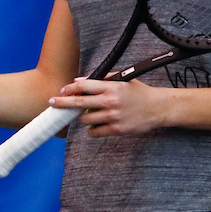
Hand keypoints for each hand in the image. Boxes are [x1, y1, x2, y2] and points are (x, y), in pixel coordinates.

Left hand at [48, 77, 169, 136]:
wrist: (159, 108)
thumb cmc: (139, 92)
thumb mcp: (123, 80)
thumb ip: (102, 79)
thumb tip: (79, 81)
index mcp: (112, 87)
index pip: (85, 86)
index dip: (70, 88)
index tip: (61, 90)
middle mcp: (111, 101)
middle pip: (79, 102)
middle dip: (63, 103)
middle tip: (51, 103)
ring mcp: (114, 117)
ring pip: (85, 119)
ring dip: (82, 118)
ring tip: (87, 115)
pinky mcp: (117, 130)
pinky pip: (95, 132)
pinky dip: (92, 130)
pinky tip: (95, 126)